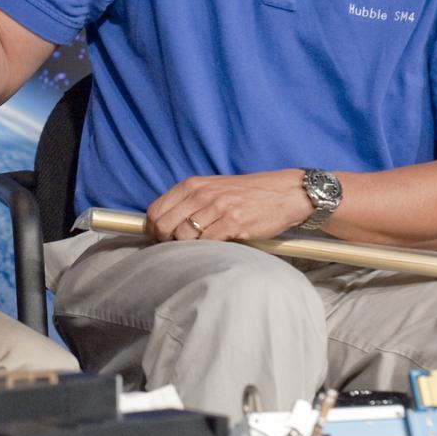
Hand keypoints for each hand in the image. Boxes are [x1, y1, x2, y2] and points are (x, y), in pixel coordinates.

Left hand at [145, 169, 313, 242]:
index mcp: (192, 185)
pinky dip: (206, 250)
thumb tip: (163, 225)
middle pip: (163, 226)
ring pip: (183, 236)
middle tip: (176, 250)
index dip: (152, 230)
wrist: (284, 192)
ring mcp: (217, 208)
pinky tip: (214, 249)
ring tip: (198, 249)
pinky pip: (207, 243)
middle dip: (165, 242)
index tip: (159, 240)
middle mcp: (201, 194)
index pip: (155, 210)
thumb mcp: (212, 188)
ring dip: (186, 248)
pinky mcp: (233, 223)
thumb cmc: (246, 194)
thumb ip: (189, 202)